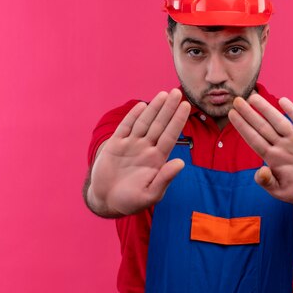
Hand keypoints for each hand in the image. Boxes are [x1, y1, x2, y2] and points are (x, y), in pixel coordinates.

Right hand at [89, 89, 190, 214]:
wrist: (106, 201)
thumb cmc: (131, 201)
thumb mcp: (151, 194)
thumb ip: (165, 178)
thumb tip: (181, 163)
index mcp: (157, 160)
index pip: (170, 136)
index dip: (177, 121)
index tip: (186, 106)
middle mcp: (146, 149)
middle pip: (159, 125)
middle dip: (168, 109)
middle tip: (177, 92)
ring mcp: (131, 145)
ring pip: (144, 123)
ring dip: (153, 108)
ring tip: (164, 94)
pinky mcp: (115, 145)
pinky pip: (125, 127)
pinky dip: (132, 116)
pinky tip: (141, 106)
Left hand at [228, 94, 292, 206]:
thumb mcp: (283, 192)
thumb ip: (269, 183)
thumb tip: (260, 172)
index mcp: (273, 158)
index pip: (254, 139)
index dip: (242, 127)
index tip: (231, 114)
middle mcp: (283, 146)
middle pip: (263, 127)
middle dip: (249, 114)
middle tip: (236, 100)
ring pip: (279, 122)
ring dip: (266, 110)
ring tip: (253, 98)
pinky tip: (283, 101)